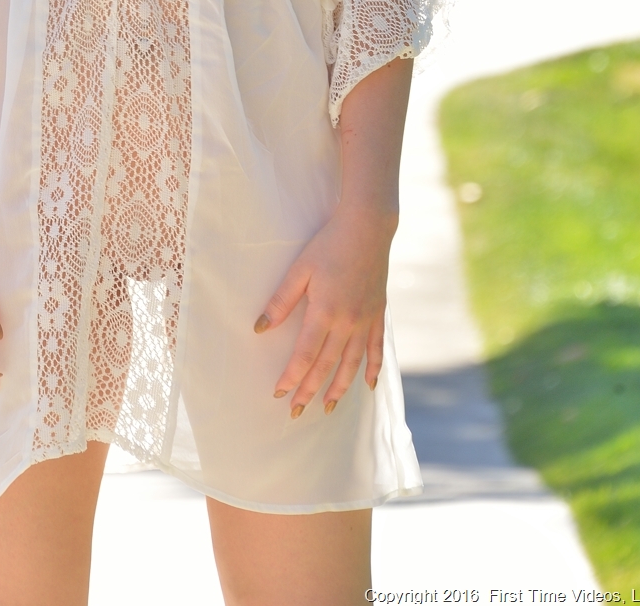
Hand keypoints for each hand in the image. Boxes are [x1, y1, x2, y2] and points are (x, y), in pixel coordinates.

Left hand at [254, 207, 394, 416]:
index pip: (305, 356)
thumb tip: (260, 328)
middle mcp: (348, 323)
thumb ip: (281, 300)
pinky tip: (369, 385)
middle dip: (310, 391)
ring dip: (339, 389)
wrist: (368, 228)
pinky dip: (373, 369)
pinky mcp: (379, 314)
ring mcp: (366, 320)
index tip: (279, 394)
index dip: (292, 377)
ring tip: (328, 408)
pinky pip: (377, 349)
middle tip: (296, 412)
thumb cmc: (329, 244)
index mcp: (325, 312)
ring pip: (352, 364)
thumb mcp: (300, 269)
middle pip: (327, 366)